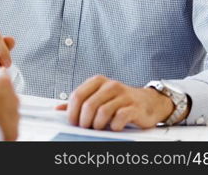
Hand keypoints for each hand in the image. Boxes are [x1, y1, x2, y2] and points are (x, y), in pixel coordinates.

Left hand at [55, 75, 174, 130]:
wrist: (148, 102)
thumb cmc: (120, 100)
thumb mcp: (98, 96)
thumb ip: (80, 101)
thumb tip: (58, 108)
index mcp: (98, 81)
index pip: (77, 95)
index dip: (72, 111)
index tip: (72, 122)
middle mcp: (110, 85)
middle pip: (88, 105)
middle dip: (84, 120)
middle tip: (85, 127)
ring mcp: (124, 95)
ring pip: (102, 112)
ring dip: (97, 124)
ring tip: (99, 127)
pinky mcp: (134, 107)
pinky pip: (120, 117)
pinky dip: (114, 125)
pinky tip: (114, 126)